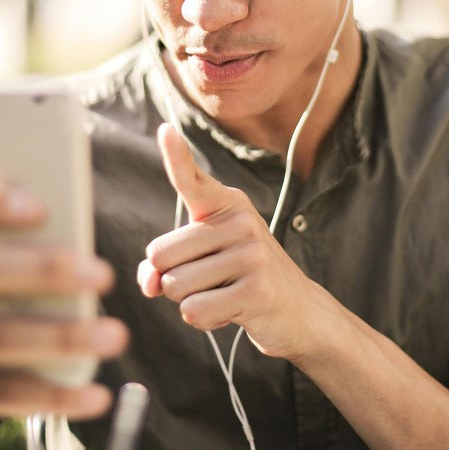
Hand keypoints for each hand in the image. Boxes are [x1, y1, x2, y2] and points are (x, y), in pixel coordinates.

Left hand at [137, 124, 332, 361]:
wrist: (299, 312)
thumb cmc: (239, 281)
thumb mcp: (202, 263)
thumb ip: (164, 266)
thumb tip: (149, 282)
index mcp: (227, 205)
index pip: (192, 179)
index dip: (176, 156)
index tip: (164, 129)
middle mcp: (241, 221)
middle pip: (160, 255)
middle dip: (172, 279)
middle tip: (211, 280)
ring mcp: (252, 254)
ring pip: (174, 287)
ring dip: (189, 301)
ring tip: (224, 294)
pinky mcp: (257, 290)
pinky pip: (194, 311)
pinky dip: (204, 320)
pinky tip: (231, 312)